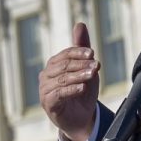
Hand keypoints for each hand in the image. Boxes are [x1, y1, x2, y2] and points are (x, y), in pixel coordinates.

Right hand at [39, 22, 100, 140]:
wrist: (82, 117)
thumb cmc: (82, 90)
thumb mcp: (86, 68)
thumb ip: (82, 48)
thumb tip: (80, 24)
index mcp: (54, 64)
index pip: (65, 54)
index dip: (78, 52)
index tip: (92, 53)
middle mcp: (46, 75)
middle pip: (63, 65)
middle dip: (81, 64)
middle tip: (96, 65)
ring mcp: (45, 90)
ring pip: (62, 79)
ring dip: (79, 76)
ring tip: (92, 75)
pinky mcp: (48, 103)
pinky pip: (58, 94)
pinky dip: (71, 89)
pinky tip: (82, 87)